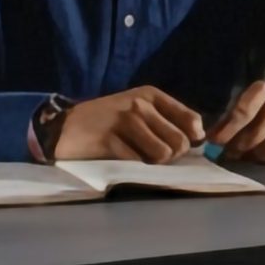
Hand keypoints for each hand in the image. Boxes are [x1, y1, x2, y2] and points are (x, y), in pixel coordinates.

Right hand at [50, 85, 204, 162]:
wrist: (66, 126)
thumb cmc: (108, 120)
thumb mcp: (139, 110)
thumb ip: (166, 120)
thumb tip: (198, 138)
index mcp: (151, 95)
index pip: (191, 119)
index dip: (193, 139)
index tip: (183, 148)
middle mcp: (141, 104)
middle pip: (180, 141)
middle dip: (173, 157)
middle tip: (157, 158)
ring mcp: (125, 121)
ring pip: (162, 154)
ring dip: (154, 165)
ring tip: (140, 160)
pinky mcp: (111, 139)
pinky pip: (138, 162)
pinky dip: (135, 168)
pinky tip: (124, 162)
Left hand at [211, 80, 264, 160]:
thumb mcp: (246, 111)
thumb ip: (229, 123)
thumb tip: (210, 139)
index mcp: (264, 90)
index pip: (244, 109)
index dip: (229, 129)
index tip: (216, 143)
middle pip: (258, 131)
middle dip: (243, 146)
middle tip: (235, 154)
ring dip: (261, 155)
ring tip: (256, 155)